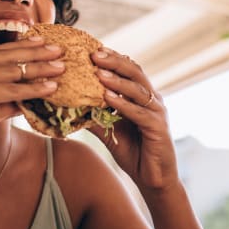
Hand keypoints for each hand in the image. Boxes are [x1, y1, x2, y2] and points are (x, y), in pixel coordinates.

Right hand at [0, 38, 64, 170]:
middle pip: (4, 56)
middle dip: (34, 51)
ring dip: (39, 68)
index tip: (40, 43)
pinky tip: (50, 88)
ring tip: (61, 67)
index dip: (19, 48)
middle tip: (58, 49)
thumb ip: (2, 103)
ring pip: (10, 70)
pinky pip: (10, 89)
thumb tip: (26, 100)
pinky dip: (32, 89)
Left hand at [89, 48, 177, 191]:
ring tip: (99, 72)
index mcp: (143, 97)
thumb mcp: (110, 131)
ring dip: (117, 80)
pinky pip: (139, 112)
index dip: (113, 58)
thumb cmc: (134, 152)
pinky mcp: (158, 128)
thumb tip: (71, 105)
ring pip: (137, 90)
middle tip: (94, 53)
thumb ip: (96, 116)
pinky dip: (123, 104)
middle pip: (135, 72)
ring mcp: (157, 112)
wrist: (153, 179)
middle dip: (114, 62)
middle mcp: (153, 100)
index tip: (92, 49)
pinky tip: (107, 97)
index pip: (129, 70)